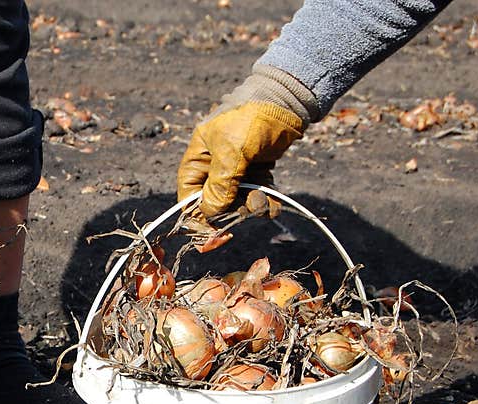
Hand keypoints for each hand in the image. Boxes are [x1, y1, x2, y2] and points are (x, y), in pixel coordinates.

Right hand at [176, 65, 316, 217]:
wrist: (288, 98)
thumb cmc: (251, 118)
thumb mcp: (232, 152)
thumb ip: (219, 185)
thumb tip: (210, 212)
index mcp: (199, 157)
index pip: (189, 193)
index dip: (196, 214)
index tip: (209, 232)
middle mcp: (215, 165)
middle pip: (215, 201)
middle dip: (230, 211)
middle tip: (244, 213)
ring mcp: (238, 168)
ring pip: (239, 200)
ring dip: (251, 207)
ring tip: (263, 203)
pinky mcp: (259, 169)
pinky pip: (258, 194)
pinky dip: (265, 203)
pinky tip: (274, 205)